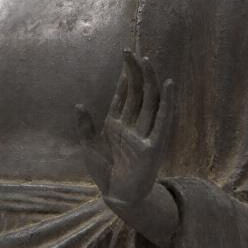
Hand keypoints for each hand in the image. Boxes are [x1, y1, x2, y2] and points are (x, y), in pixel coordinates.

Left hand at [76, 49, 173, 212]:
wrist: (116, 197)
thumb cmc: (104, 173)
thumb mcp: (89, 146)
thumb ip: (85, 126)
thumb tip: (79, 104)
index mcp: (117, 123)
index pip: (123, 93)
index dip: (124, 75)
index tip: (126, 56)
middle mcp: (132, 125)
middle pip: (137, 92)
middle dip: (135, 71)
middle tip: (132, 51)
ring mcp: (145, 133)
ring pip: (149, 100)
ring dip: (148, 80)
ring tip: (147, 60)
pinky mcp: (155, 145)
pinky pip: (162, 120)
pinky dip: (167, 102)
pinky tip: (167, 85)